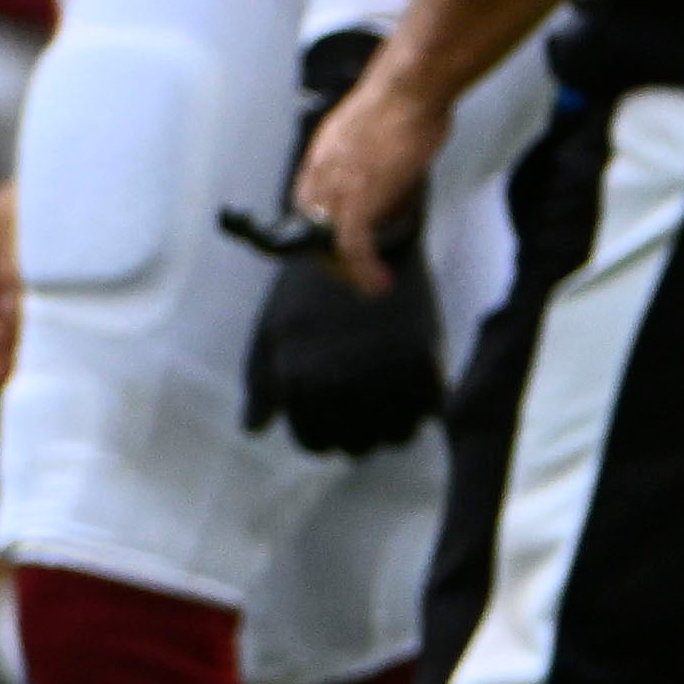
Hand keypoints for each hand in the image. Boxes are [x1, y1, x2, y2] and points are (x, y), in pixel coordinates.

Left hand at [236, 204, 441, 454]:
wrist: (366, 236)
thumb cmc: (311, 287)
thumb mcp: (273, 330)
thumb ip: (261, 385)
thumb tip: (255, 429)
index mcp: (298, 378)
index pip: (315, 442)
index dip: (323, 433)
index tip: (332, 415)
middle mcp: (339, 383)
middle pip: (356, 447)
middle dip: (358, 431)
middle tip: (363, 404)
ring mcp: (382, 374)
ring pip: (396, 437)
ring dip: (394, 424)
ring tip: (388, 398)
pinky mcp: (423, 358)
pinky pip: (428, 412)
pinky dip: (423, 407)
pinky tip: (412, 386)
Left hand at [284, 65, 452, 293]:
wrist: (408, 87)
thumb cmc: (406, 96)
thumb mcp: (382, 128)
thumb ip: (379, 156)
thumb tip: (396, 182)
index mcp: (324, 151)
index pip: (307, 198)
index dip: (320, 223)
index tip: (337, 237)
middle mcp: (321, 170)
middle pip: (311, 225)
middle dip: (329, 252)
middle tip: (354, 268)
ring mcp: (336, 187)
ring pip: (328, 242)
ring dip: (347, 268)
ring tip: (368, 281)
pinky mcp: (357, 202)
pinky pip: (352, 248)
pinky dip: (363, 271)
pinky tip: (377, 283)